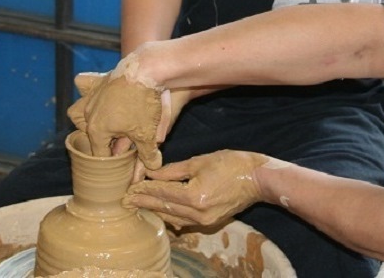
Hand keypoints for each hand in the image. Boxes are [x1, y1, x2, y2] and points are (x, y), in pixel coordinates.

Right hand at [67, 55, 170, 168]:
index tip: (124, 162)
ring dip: (87, 119)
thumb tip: (152, 167)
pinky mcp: (96, 81)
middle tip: (118, 142)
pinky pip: (82, 84)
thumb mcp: (147, 133)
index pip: (99, 155)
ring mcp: (90, 96)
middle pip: (88, 135)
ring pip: (78, 112)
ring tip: (105, 122)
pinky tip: (97, 95)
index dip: (112, 161)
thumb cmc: (144, 102)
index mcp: (96, 130)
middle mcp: (88, 114)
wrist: (146, 69)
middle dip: (100, 141)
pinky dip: (85, 90)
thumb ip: (148, 154)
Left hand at [123, 150, 270, 228]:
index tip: (129, 188)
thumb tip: (152, 172)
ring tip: (139, 205)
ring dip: (156, 211)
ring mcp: (205, 221)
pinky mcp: (210, 222)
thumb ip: (173, 170)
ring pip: (173, 218)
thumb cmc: (231, 164)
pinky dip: (171, 216)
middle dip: (145, 203)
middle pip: (165, 208)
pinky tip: (161, 212)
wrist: (258, 179)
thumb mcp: (199, 161)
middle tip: (126, 201)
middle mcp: (198, 213)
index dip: (144, 190)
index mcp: (194, 196)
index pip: (162, 193)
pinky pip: (185, 221)